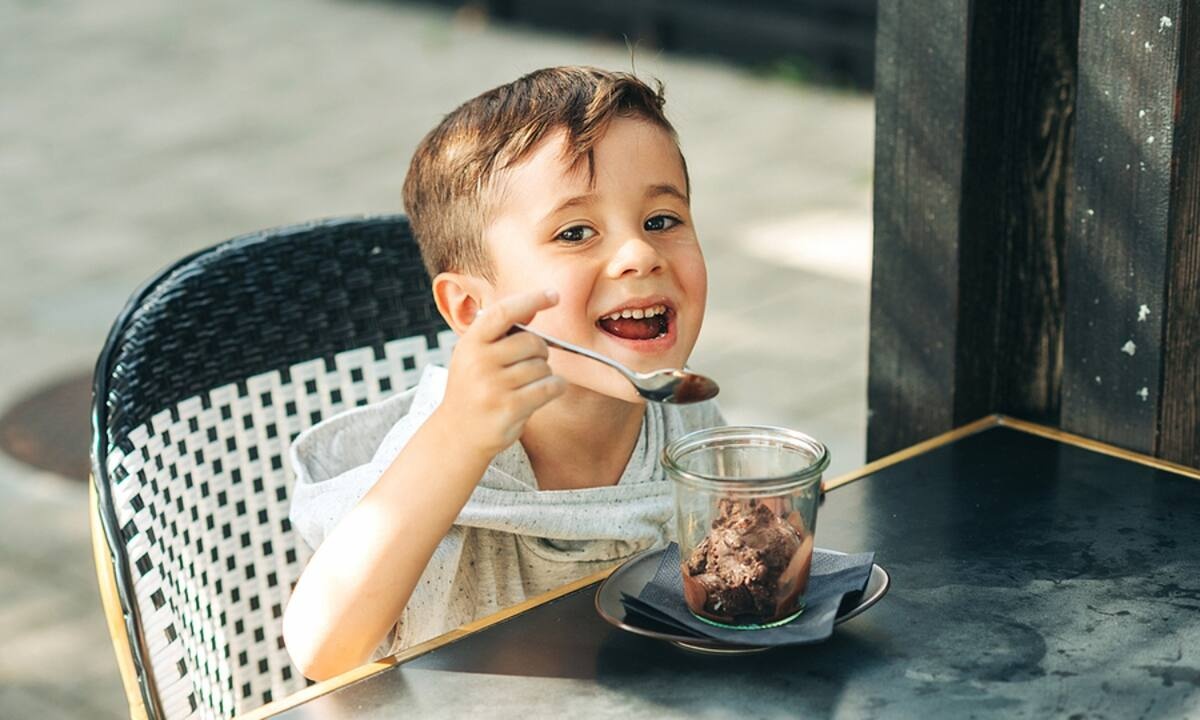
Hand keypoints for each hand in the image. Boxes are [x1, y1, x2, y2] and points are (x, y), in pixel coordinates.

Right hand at [437, 289, 567, 457]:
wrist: (456, 434)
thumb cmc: (473, 388)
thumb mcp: (475, 355)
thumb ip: (502, 333)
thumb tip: (534, 306)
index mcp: (470, 343)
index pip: (504, 312)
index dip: (532, 300)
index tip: (554, 295)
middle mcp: (479, 362)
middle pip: (533, 342)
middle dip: (540, 352)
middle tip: (529, 364)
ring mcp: (494, 387)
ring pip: (543, 366)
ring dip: (544, 374)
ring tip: (526, 384)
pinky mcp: (510, 408)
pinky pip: (550, 387)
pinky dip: (555, 387)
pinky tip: (544, 392)